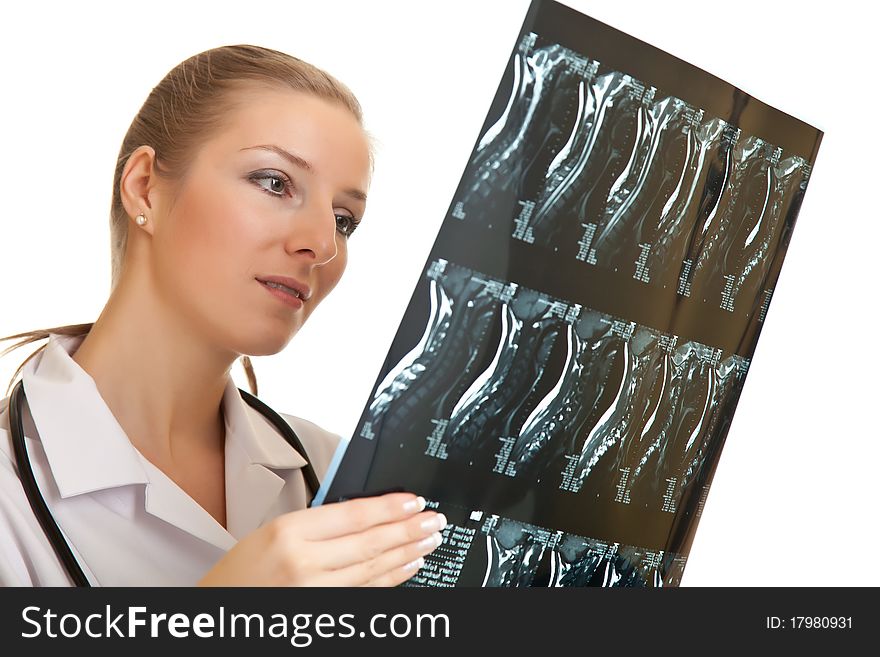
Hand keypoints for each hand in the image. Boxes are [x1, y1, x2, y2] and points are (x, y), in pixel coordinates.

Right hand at [197, 492, 445, 585]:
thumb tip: (367, 512)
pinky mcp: (323, 612)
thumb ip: (317, 522)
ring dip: (407, 553)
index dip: (390, 507)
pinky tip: (408, 567)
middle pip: (371, 542)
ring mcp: (314, 592)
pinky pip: (366, 592)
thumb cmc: (241, 572)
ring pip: (373, 569)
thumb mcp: (272, 532)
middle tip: (434, 520)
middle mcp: (303, 563)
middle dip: (409, 529)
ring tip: (428, 540)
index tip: (414, 501)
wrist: (221, 609)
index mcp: (288, 532)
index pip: (354, 515)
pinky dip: (392, 579)